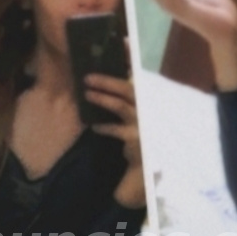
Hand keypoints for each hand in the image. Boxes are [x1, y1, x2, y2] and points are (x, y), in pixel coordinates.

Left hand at [86, 72, 145, 208]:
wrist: (146, 169)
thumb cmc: (140, 142)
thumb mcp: (136, 120)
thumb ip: (127, 105)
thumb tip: (107, 87)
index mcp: (150, 103)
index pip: (136, 83)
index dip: (122, 74)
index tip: (106, 66)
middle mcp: (149, 111)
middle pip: (128, 90)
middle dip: (108, 82)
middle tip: (88, 78)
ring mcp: (143, 124)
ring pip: (121, 106)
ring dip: (102, 99)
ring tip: (87, 94)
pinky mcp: (135, 138)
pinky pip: (115, 129)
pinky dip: (103, 126)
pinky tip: (94, 126)